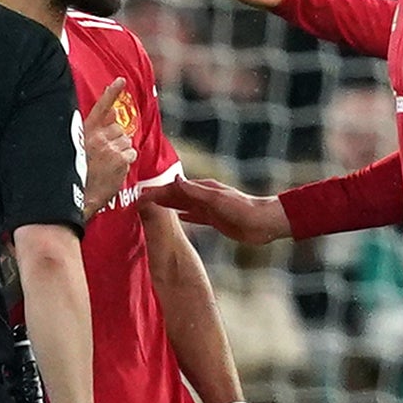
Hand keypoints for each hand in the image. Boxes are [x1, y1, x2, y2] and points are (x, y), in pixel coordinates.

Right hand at [83, 77, 134, 213]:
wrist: (74, 197)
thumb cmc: (74, 176)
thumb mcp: (75, 149)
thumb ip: (92, 133)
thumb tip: (110, 117)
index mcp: (85, 132)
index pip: (101, 107)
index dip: (112, 92)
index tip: (121, 80)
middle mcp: (98, 137)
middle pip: (119, 128)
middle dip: (116, 139)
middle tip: (105, 154)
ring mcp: (111, 148)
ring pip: (127, 142)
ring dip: (122, 151)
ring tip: (108, 165)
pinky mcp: (120, 160)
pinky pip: (131, 155)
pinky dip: (126, 162)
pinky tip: (114, 171)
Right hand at [152, 174, 287, 245]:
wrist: (263, 223)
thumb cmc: (243, 209)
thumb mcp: (217, 200)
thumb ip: (195, 192)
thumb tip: (174, 180)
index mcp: (203, 189)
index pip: (173, 189)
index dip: (156, 191)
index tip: (139, 195)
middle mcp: (203, 196)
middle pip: (175, 195)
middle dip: (158, 196)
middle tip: (139, 200)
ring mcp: (208, 208)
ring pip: (182, 205)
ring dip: (168, 204)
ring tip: (152, 206)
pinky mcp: (214, 219)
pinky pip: (193, 216)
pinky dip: (183, 215)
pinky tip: (177, 216)